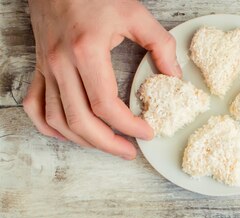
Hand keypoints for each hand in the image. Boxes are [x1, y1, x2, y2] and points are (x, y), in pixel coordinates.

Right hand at [24, 0, 181, 158]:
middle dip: (108, 144)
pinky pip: (35, 106)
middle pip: (80, 121)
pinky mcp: (38, 67)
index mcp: (86, 52)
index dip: (129, 126)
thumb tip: (174, 76)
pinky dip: (50, 126)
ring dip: (83, 141)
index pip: (106, 105)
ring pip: (57, 120)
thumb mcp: (135, 13)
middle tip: (129, 152)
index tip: (147, 132)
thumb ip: (160, 45)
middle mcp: (61, 64)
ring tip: (108, 145)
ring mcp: (46, 68)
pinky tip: (70, 133)